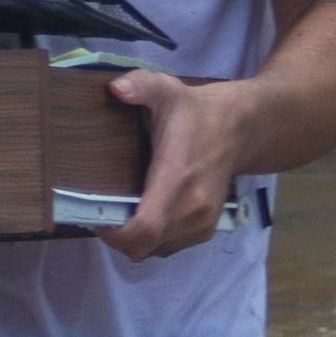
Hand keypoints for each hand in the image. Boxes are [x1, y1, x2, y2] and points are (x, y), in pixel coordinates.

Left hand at [104, 69, 248, 260]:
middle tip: (102, 212)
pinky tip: (143, 215)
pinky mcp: (205, 229)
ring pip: (154, 251)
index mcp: (177, 177)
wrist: (240, 128)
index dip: (115, 233)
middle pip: (143, 246)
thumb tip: (116, 89)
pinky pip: (167, 248)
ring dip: (133, 239)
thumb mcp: (167, 89)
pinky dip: (151, 240)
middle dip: (117, 236)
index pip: (145, 227)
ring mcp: (201, 222)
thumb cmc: (195, 112)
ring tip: (120, 212)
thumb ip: (141, 85)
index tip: (96, 216)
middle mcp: (191, 208)